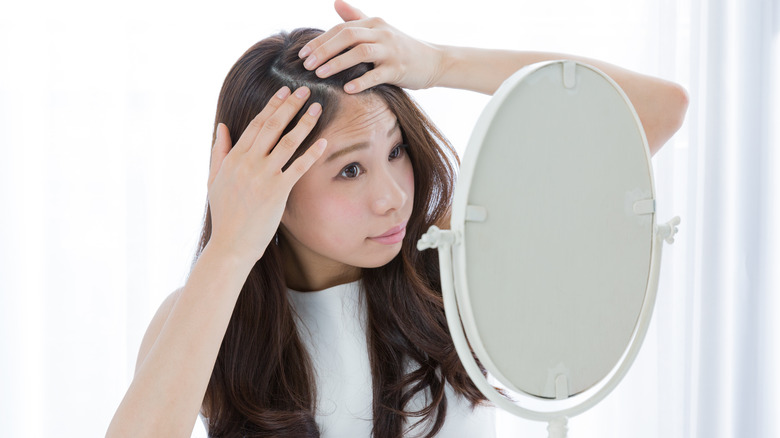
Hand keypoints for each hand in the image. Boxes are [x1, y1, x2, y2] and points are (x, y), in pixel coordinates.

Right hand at [206, 86, 326, 261]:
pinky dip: (311, 154)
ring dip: (303, 123)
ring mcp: (263, 176)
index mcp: (233, 158)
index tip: (283, 91)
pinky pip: (298, 168)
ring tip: (317, 108)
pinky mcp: (277, 192)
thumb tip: (221, 126)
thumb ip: (218, 152)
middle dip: (289, 106)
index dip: (271, 106)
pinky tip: (324, 142)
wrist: (231, 245)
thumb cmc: (225, 215)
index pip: (255, 125)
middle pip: (272, 127)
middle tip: (305, 90)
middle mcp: (248, 163)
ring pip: (287, 142)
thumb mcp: (214, 180)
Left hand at [298, 0, 444, 92]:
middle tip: (306, 64)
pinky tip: (347, 89)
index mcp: (373, 23)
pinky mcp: (399, 69)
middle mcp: (381, 33)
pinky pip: (377, 74)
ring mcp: (391, 51)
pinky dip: (361, 81)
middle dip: (324, 50)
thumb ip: (357, 18)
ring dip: (338, 63)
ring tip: (320, 74)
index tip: (302, 53)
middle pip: (347, 36)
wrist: (433, 61)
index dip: (320, 40)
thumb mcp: (380, 29)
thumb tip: (336, 3)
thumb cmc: (402, 47)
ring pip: (360, 52)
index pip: (341, 29)